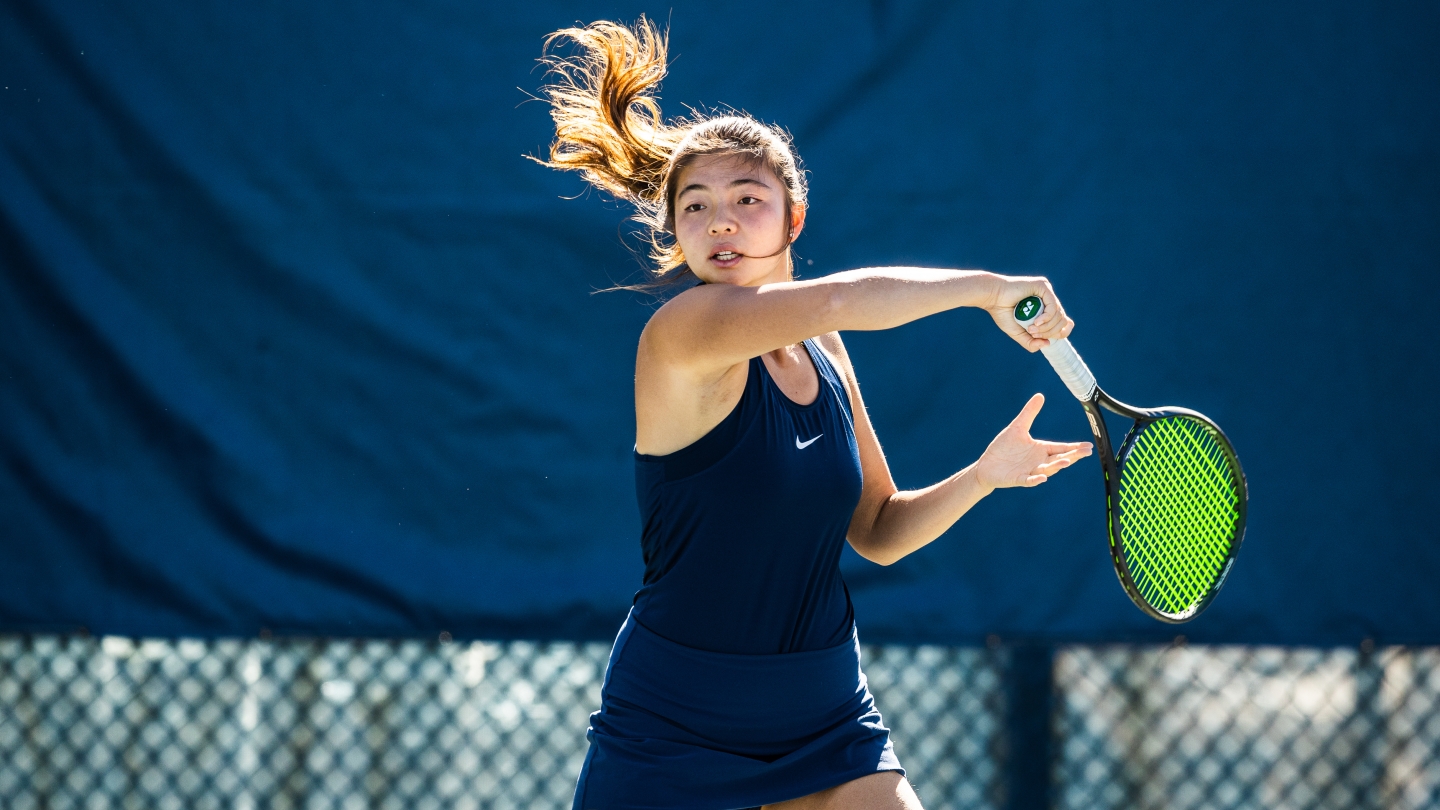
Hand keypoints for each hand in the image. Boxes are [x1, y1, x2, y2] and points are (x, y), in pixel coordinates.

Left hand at [975, 394, 1091, 489]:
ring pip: (1047, 469)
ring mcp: (1030, 471)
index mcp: (1040, 449)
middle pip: (1059, 459)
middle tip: (1086, 452)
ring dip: (1056, 466)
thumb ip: (1029, 413)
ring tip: (1066, 461)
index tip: (1088, 446)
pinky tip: (1043, 478)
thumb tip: (1040, 395)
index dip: (1074, 447)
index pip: (1061, 448)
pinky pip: (1029, 480)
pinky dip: (1036, 479)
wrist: (987, 465)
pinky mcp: (1018, 479)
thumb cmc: (1003, 448)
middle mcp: (1038, 461)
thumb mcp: (1018, 427)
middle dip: (1072, 456)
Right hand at [984, 275, 1073, 352]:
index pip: (1063, 321)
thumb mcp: (1018, 333)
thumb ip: (1031, 342)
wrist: (992, 298)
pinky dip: (1046, 318)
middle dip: (1049, 332)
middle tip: (1032, 333)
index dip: (1062, 332)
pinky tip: (1036, 322)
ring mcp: (1047, 292)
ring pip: (1059, 314)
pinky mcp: (1043, 286)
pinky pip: (1053, 306)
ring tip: (1031, 329)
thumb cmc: (1002, 313)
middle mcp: (1048, 299)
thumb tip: (1047, 344)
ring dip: (1046, 326)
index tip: (1048, 339)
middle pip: (1062, 319)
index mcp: (1044, 308)